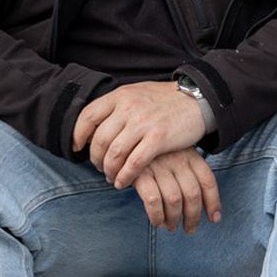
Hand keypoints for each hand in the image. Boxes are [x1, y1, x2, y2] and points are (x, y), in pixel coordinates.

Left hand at [73, 80, 206, 188]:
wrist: (198, 100)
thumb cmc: (165, 100)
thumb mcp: (137, 94)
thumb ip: (117, 106)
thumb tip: (94, 125)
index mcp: (121, 95)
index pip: (88, 116)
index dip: (78, 135)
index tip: (77, 147)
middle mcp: (129, 107)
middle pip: (99, 139)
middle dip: (95, 158)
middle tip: (99, 167)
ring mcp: (144, 123)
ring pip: (114, 153)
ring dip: (109, 170)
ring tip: (111, 177)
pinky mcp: (159, 138)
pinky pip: (134, 163)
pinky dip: (125, 176)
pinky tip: (123, 182)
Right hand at [131, 149, 222, 232]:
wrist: (123, 141)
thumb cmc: (154, 155)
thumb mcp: (175, 155)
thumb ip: (188, 175)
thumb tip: (205, 209)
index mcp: (189, 154)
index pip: (208, 181)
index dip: (213, 203)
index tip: (214, 219)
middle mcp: (176, 158)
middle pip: (192, 194)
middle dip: (193, 217)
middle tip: (189, 229)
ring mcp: (158, 165)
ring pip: (174, 200)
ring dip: (174, 219)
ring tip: (171, 227)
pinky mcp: (140, 173)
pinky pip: (153, 201)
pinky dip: (157, 216)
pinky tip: (157, 222)